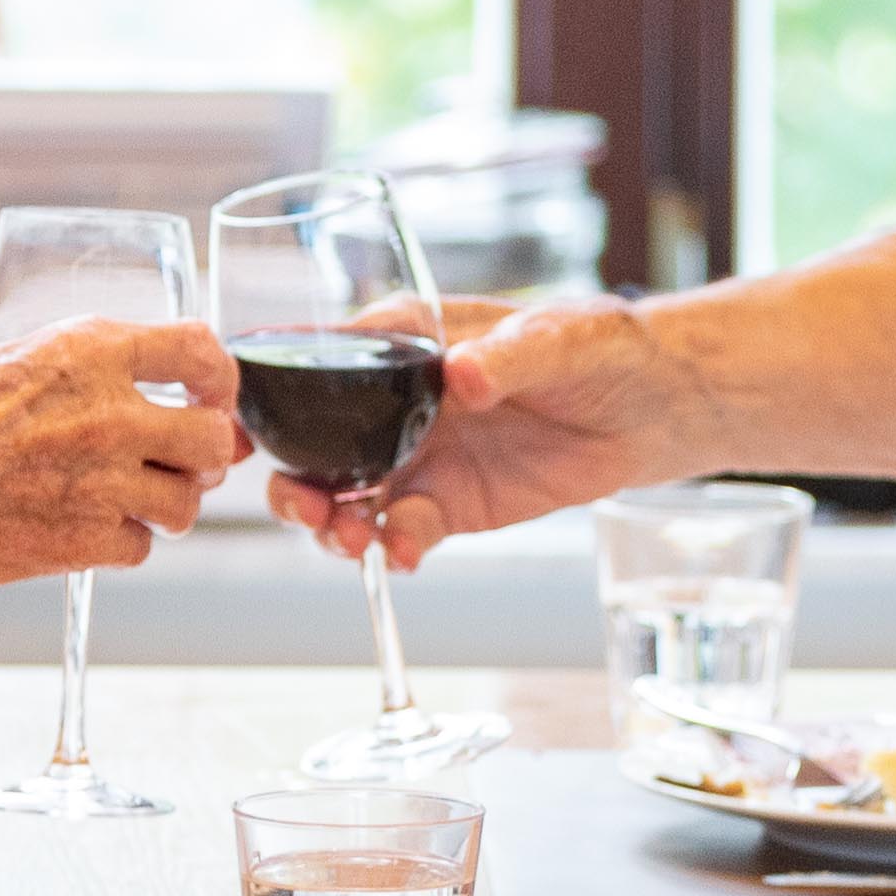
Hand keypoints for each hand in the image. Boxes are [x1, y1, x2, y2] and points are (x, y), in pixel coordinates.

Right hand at [0, 318, 242, 586]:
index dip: (217, 376)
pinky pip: (138, 549)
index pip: (198, 349)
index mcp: (85, 351)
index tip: (210, 394)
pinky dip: (121, 545)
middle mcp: (109, 414)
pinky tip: (89, 535)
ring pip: (186, 505)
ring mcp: (102, 483)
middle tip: (178, 462)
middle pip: (212, 439)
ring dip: (165, 507)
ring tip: (133, 505)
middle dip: (202, 455)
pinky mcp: (82, 542)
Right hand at [266, 292, 694, 564]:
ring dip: (333, 522)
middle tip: (305, 506)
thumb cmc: (600, 347)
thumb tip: (464, 374)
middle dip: (292, 477)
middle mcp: (396, 401)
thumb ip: (507, 357)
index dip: (275, 393)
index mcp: (407, 340)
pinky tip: (401, 556)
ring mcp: (417, 456)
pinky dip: (393, 547)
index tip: (245, 429)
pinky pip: (402, 530)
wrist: (650, 409)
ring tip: (350, 539)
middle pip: (316, 441)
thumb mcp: (559, 339)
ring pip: (346, 495)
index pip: (321, 357)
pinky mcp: (449, 504)